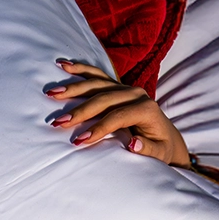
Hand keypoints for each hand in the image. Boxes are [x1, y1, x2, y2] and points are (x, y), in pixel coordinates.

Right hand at [46, 59, 189, 165]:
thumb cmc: (161, 149)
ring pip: (97, 84)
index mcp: (146, 109)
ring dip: (73, 88)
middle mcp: (136, 94)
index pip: (117, 117)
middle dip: (80, 111)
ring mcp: (126, 87)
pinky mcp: (118, 86)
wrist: (166, 137)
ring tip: (52, 94)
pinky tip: (63, 65)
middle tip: (59, 122)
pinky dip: (79, 70)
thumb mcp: (159, 154)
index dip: (98, 128)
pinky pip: (97, 75)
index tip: (79, 141)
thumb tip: (134, 145)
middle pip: (103, 98)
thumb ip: (148, 149)